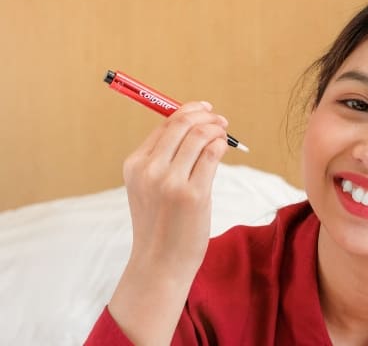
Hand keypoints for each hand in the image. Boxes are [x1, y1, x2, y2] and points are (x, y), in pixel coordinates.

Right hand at [123, 100, 228, 274]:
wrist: (160, 264)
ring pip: (198, 136)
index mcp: (134, 164)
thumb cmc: (160, 226)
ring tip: (224, 132)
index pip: (165, 125)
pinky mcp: (193, 195)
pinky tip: (224, 147)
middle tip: (220, 119)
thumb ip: (164, 160)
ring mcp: (170, 182)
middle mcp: (149, 169)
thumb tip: (195, 128)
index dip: (188, 112)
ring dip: (216, 128)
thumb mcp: (149, 189)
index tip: (204, 111)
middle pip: (181, 124)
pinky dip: (221, 144)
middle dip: (204, 115)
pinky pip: (211, 155)